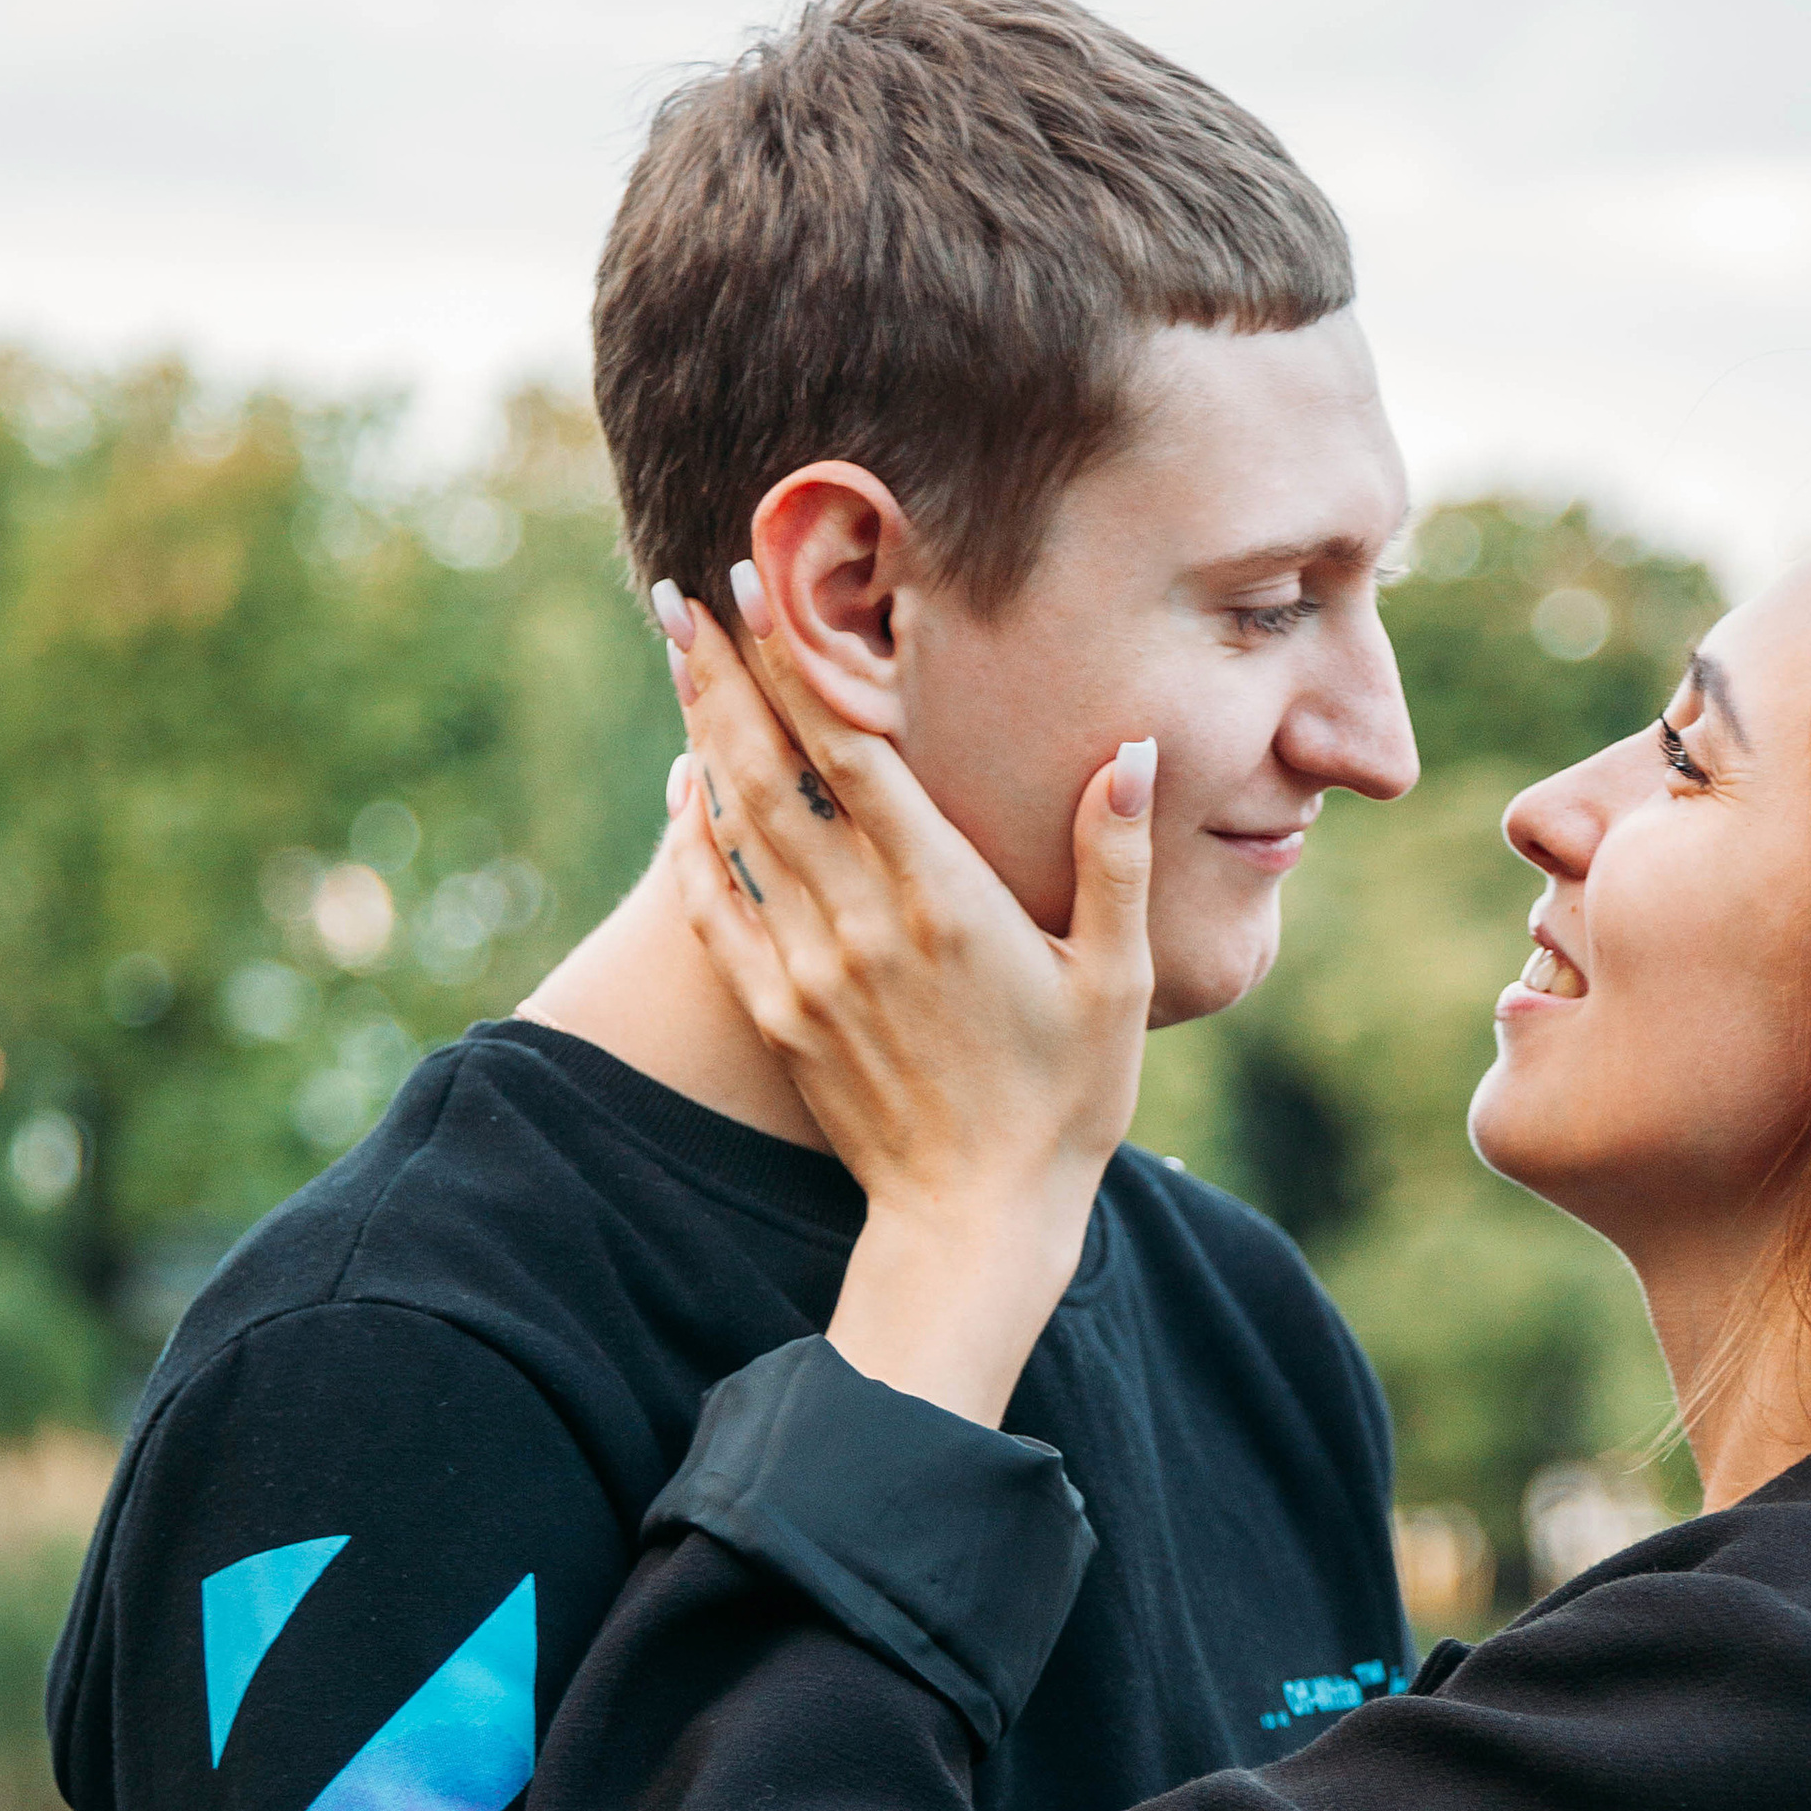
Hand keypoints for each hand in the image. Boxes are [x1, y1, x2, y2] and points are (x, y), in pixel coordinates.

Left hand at [661, 598, 1155, 1426]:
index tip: (762, 588)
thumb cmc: (1064, 1102)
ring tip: (676, 657)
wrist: (975, 1222)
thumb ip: (1114, 859)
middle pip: (772, 773)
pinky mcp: (780, 1016)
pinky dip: (693, 841)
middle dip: (724, 675)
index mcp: (944, 899)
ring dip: (702, 735)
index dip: (802, 663)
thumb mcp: (1116, 980)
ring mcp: (808, 971)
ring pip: (734, 828)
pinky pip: (716, 909)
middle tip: (681, 594)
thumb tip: (1135, 753)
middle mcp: (861, 925)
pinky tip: (687, 788)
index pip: (853, 752)